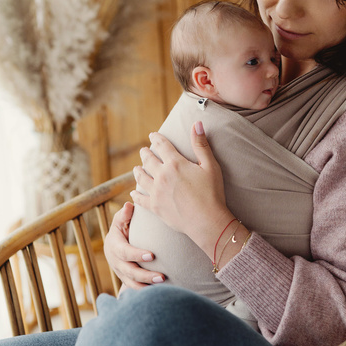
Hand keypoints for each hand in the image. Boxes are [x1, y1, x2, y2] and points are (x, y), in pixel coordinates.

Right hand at [103, 202, 164, 289]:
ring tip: (163, 283)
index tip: (152, 256)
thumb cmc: (122, 230)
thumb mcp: (120, 221)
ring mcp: (120, 273)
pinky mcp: (126, 280)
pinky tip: (160, 292)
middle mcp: (115, 262)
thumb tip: (129, 205)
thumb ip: (124, 215)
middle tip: (162, 276)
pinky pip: (135, 289)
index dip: (137, 255)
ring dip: (147, 285)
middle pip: (129, 271)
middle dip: (145, 275)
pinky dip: (145, 291)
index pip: (125, 252)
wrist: (115, 245)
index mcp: (113, 246)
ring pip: (132, 283)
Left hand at [131, 122, 233, 256]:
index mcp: (175, 163)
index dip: (156, 138)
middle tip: (144, 150)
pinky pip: (140, 199)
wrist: (207, 221)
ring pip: (141, 178)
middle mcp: (162, 176)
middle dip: (145, 153)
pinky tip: (133, 193)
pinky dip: (135, 195)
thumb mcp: (210, 166)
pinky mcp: (155, 207)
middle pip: (148, 160)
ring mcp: (156, 192)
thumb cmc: (212, 193)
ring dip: (138, 171)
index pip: (161, 145)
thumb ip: (201, 144)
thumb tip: (196, 123)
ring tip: (136, 168)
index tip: (152, 135)